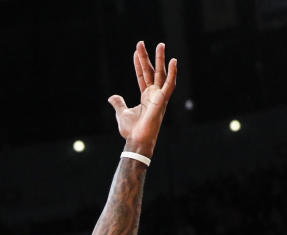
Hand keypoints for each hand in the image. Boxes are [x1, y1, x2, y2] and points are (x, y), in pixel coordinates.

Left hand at [108, 42, 177, 156]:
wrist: (136, 140)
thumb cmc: (131, 130)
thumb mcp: (122, 113)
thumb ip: (118, 103)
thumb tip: (112, 96)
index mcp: (146, 96)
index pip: (142, 75)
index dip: (139, 63)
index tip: (136, 51)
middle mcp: (154, 94)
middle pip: (150, 71)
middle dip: (147, 57)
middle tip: (143, 43)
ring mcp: (159, 96)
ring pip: (160, 73)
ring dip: (160, 59)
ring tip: (160, 45)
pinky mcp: (162, 100)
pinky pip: (169, 84)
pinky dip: (173, 73)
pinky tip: (174, 61)